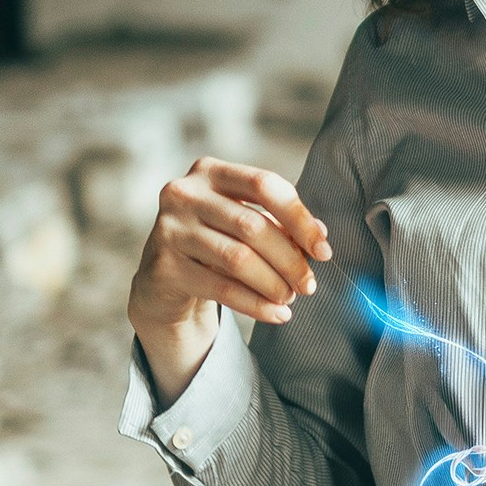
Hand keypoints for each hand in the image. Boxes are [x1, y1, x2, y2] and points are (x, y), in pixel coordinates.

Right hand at [127, 159, 333, 397]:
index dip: (299, 219)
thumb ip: (280, 224)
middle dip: (290, 259)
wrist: (162, 279)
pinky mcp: (164, 266)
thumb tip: (320, 235)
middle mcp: (184, 193)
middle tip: (309, 285)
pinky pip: (221, 288)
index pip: (264, 185)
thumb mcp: (243, 226)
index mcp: (209, 171)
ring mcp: (169, 229)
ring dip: (273, 284)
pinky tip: (276, 314)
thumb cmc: (213, 243)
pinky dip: (255, 304)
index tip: (324, 251)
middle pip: (253, 225)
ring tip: (290, 299)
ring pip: (238, 259)